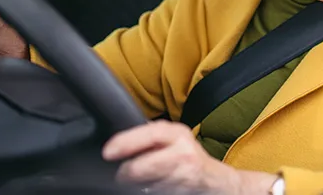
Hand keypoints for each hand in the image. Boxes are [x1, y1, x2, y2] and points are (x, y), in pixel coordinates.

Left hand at [102, 120, 276, 193]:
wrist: (215, 180)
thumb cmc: (188, 156)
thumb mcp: (174, 138)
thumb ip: (151, 136)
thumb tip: (119, 139)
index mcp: (177, 133)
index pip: (150, 135)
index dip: (126, 143)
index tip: (108, 152)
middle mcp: (183, 153)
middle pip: (143, 166)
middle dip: (126, 173)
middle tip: (122, 174)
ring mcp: (184, 175)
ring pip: (145, 185)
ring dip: (138, 185)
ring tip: (143, 180)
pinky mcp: (182, 191)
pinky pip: (155, 193)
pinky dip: (150, 191)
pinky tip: (155, 186)